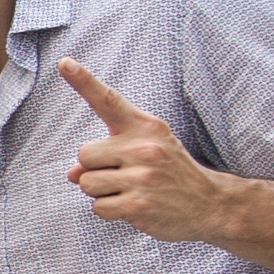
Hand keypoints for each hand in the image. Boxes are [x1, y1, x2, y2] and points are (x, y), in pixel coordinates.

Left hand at [61, 61, 230, 242]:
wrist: (209, 202)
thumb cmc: (169, 171)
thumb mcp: (146, 149)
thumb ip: (106, 153)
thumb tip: (73, 173)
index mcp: (145, 126)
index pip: (109, 100)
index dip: (83, 81)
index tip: (65, 63)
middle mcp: (143, 148)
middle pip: (84, 154)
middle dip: (95, 168)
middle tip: (125, 174)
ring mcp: (142, 177)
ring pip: (87, 183)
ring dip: (101, 191)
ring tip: (130, 190)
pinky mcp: (139, 205)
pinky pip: (98, 207)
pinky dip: (110, 210)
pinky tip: (133, 207)